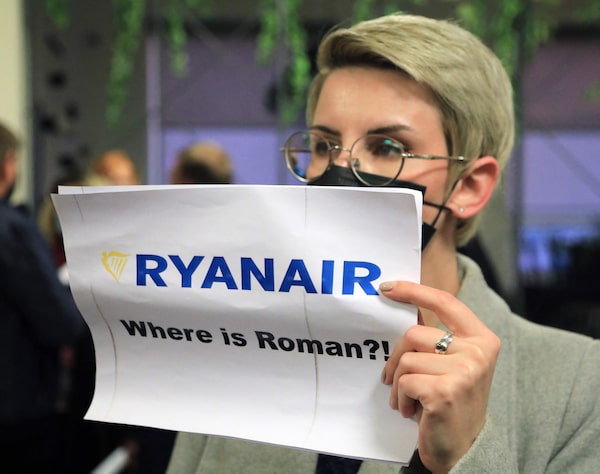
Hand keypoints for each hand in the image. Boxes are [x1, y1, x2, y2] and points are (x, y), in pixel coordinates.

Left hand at [379, 281, 499, 472]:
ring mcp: (464, 371)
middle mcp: (477, 351)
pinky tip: (413, 412)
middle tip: (392, 378)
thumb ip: (438, 339)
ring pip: (406, 359)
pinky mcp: (445, 391)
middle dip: (396, 357)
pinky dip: (401, 399)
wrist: (465, 450)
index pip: (445, 302)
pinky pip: (404, 382)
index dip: (414, 291)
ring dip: (398, 383)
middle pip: (413, 333)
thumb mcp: (454, 365)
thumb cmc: (453, 403)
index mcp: (482, 339)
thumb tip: (401, 308)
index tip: (387, 287)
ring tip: (409, 400)